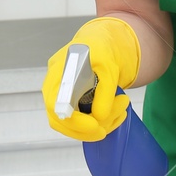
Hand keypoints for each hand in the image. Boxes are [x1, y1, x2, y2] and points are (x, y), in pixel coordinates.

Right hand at [41, 17, 139, 142]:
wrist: (99, 44)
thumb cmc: (101, 50)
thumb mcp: (108, 66)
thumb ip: (105, 90)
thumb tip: (100, 116)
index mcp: (59, 72)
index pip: (55, 103)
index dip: (73, 120)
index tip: (95, 125)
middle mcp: (54, 87)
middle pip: (59, 120)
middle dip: (85, 130)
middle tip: (107, 129)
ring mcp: (60, 97)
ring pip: (70, 125)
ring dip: (96, 126)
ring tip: (121, 110)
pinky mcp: (70, 104)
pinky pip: (79, 122)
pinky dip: (99, 123)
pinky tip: (117, 114)